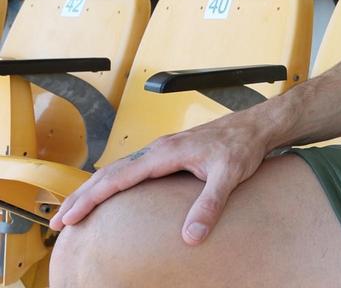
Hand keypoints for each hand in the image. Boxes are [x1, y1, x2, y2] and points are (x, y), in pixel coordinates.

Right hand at [49, 114, 273, 244]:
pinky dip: (112, 183)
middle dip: (81, 196)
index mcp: (166, 153)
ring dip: (94, 190)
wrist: (257, 126)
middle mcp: (158, 149)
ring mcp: (163, 150)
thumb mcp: (230, 176)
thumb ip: (209, 205)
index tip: (69, 217)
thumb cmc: (243, 146)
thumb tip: (191, 237)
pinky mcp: (170, 154)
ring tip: (75, 212)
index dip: (90, 198)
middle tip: (59, 222)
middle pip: (109, 173)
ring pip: (118, 170)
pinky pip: (132, 169)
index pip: (118, 177)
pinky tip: (109, 196)